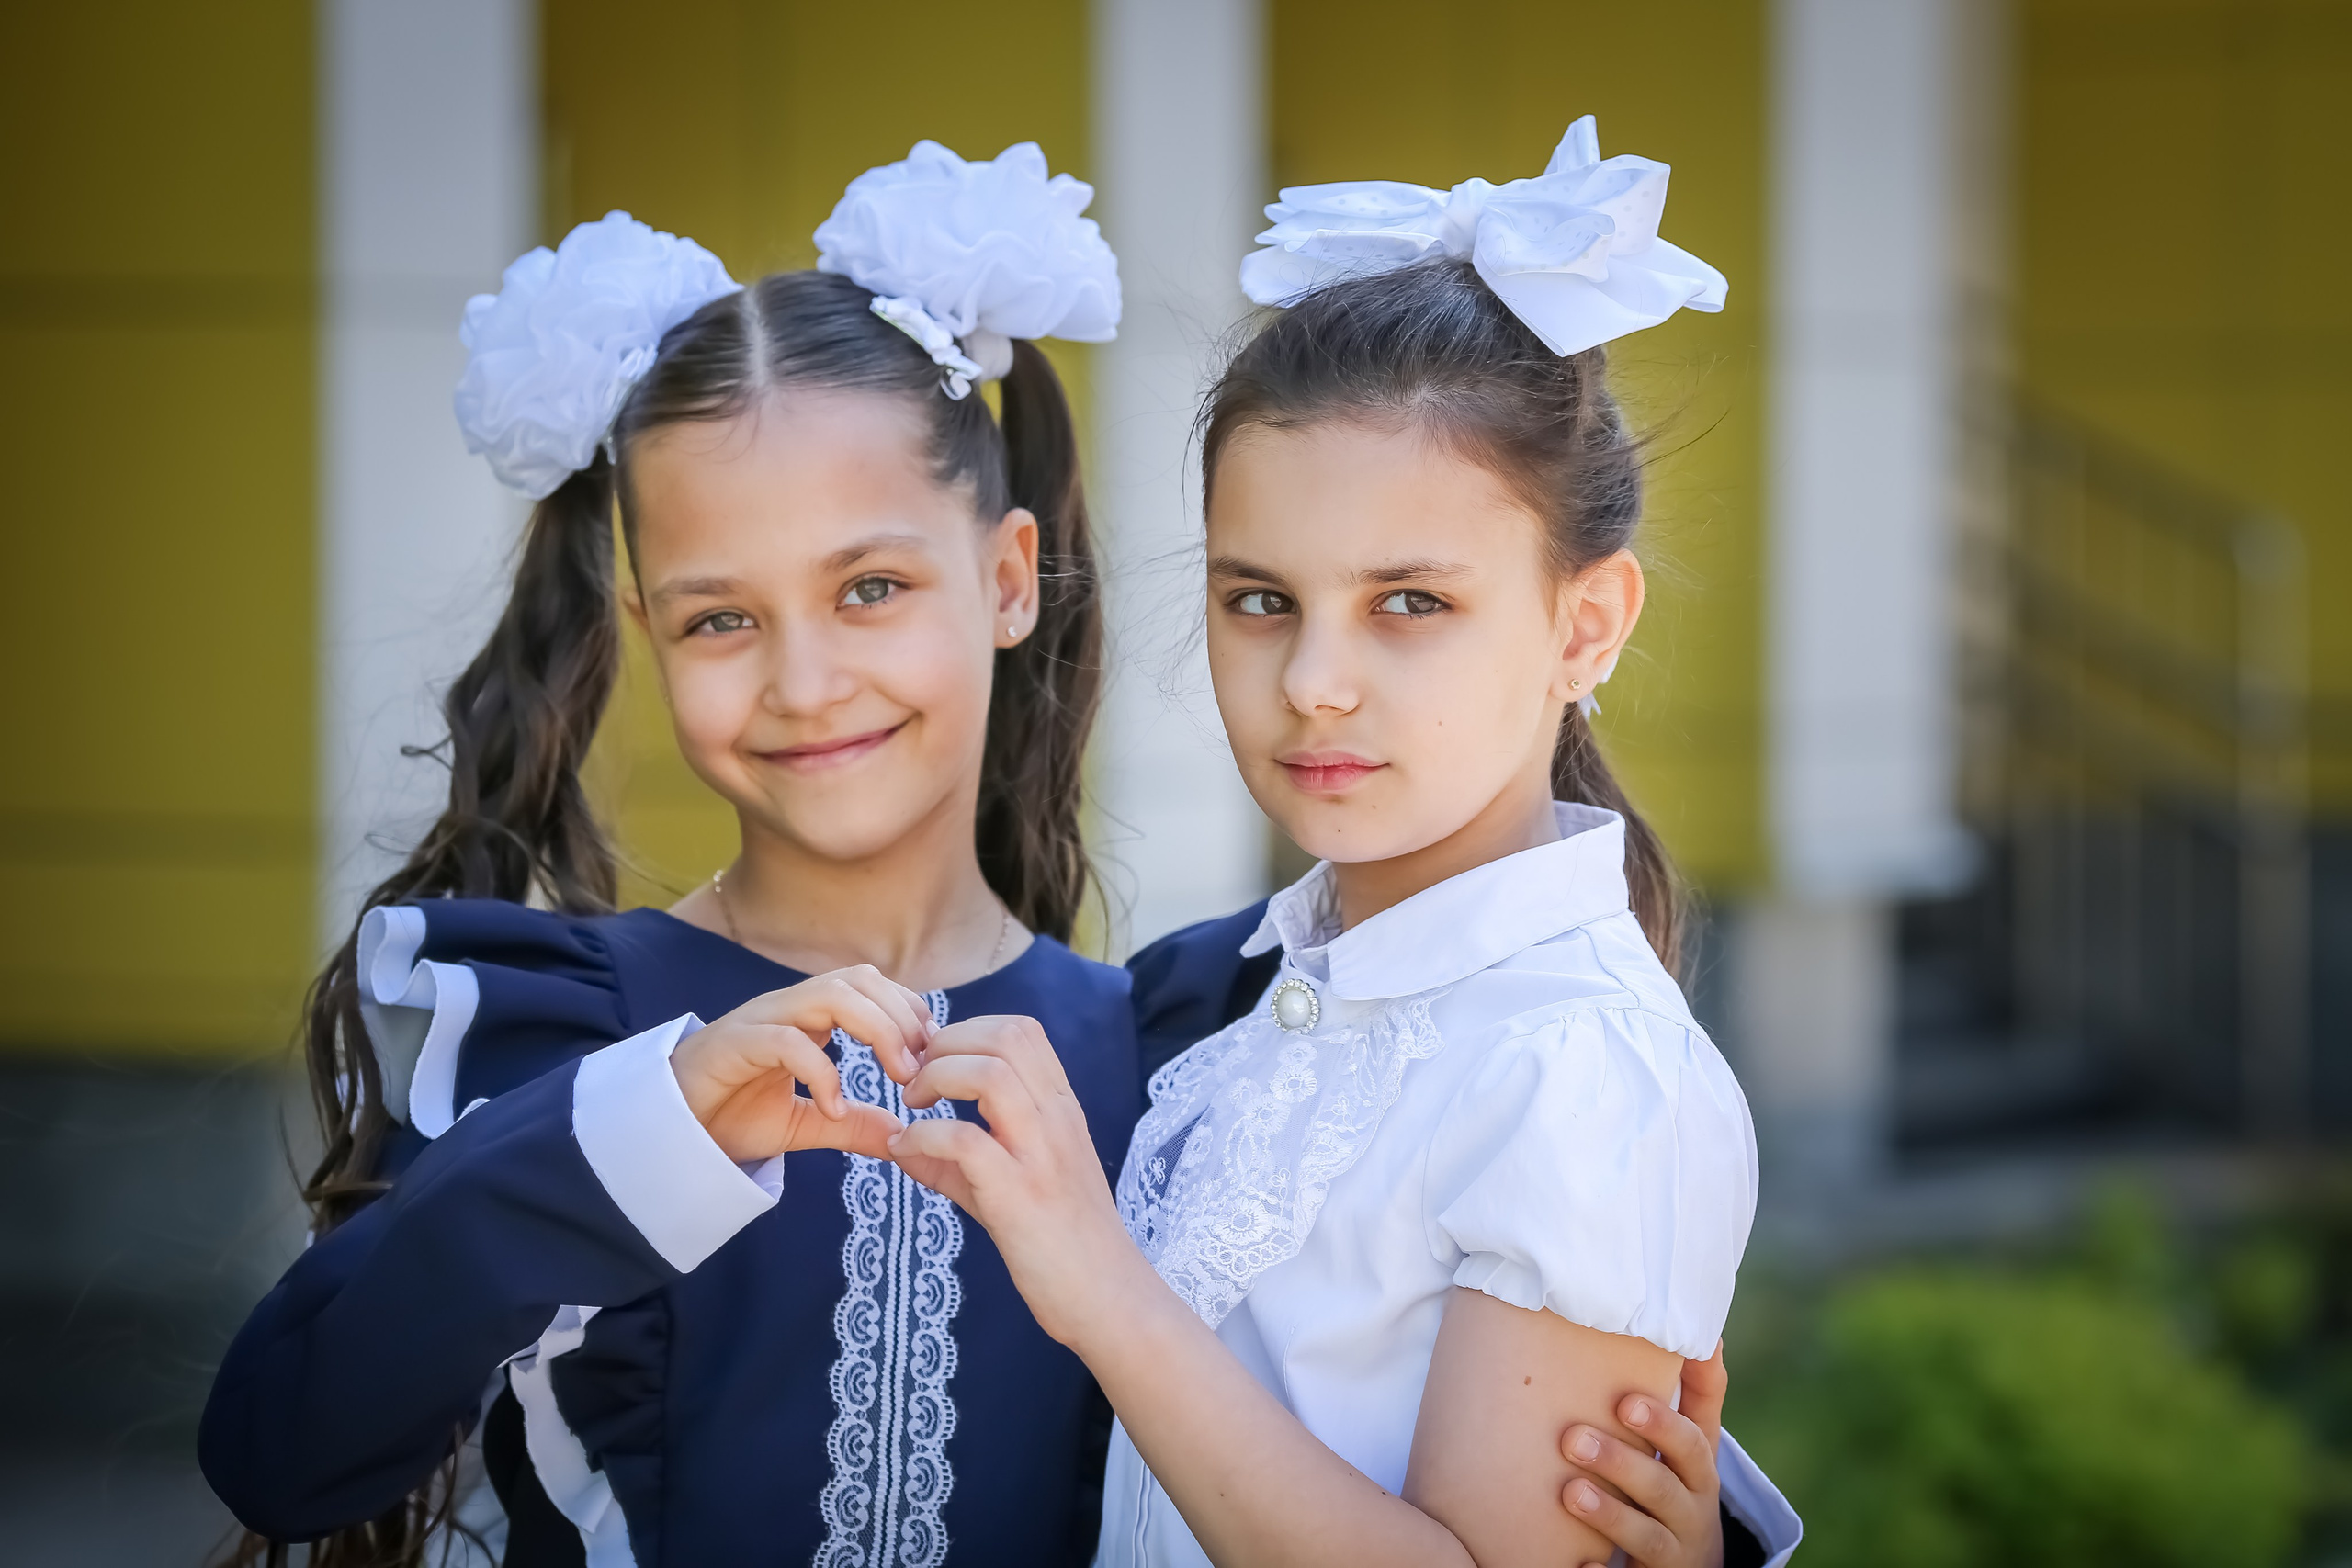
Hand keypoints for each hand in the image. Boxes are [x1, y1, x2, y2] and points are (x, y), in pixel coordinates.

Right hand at [670, 966, 933, 1162]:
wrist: (669, 1134)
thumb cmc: (730, 1117)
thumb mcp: (804, 1124)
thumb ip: (851, 1124)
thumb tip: (900, 1135)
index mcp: (807, 1017)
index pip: (871, 986)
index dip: (908, 1011)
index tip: (932, 1055)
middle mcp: (786, 1008)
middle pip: (857, 979)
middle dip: (900, 1016)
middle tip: (920, 1068)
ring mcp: (759, 1021)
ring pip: (829, 995)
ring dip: (876, 1030)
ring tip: (896, 1077)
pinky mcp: (733, 1044)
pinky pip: (785, 1041)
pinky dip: (821, 1070)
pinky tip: (836, 1107)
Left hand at [886, 1015, 1142, 1345]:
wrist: (1106, 1297)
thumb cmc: (1063, 1242)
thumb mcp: (1015, 1183)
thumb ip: (960, 1159)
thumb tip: (902, 1145)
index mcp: (1061, 1109)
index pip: (1021, 1030)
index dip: (966, 1030)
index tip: (932, 1061)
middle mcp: (1057, 1119)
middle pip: (1006, 1036)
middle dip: (946, 1043)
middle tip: (915, 1078)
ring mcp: (1041, 1154)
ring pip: (990, 1075)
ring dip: (938, 1077)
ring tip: (913, 1103)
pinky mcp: (1019, 1196)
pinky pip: (965, 1141)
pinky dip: (924, 1136)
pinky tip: (906, 1151)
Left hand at [1560, 1341, 1729, 1567]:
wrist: (1690, 1563)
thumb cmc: (1680, 1483)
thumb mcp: (1695, 1445)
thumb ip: (1701, 1392)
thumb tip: (1708, 1332)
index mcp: (1700, 1473)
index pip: (1691, 1445)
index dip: (1662, 1425)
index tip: (1624, 1402)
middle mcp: (1691, 1512)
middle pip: (1662, 1488)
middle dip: (1621, 1463)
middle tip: (1573, 1438)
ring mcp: (1673, 1551)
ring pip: (1647, 1537)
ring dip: (1609, 1515)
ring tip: (1569, 1492)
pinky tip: (1581, 1565)